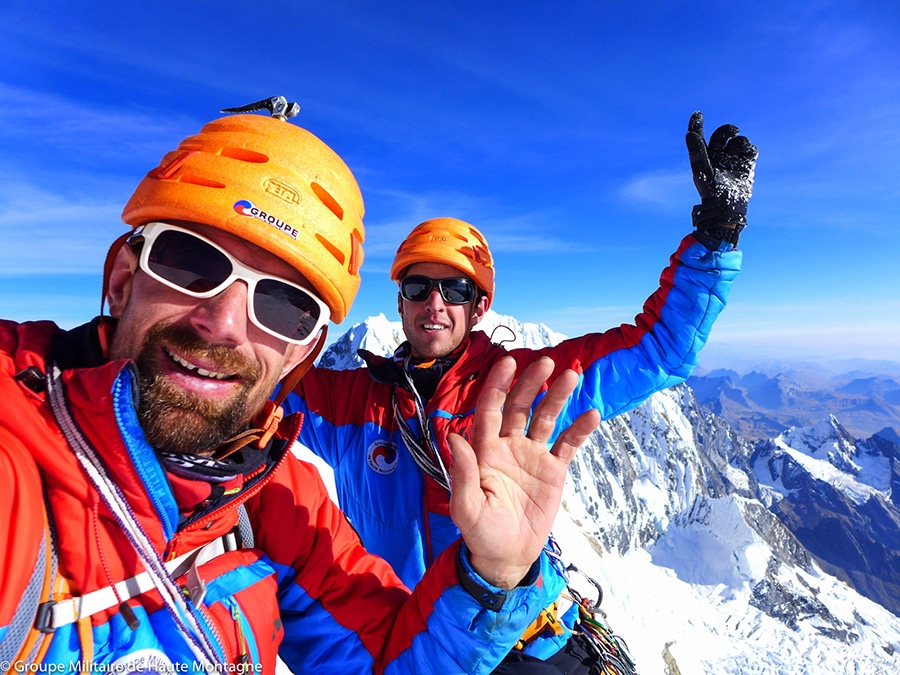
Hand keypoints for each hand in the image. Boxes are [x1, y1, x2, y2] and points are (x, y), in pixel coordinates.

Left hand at [448, 356, 600, 588]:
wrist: (507, 557)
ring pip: (546, 418)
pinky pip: (568, 445)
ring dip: (557, 396)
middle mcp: (508, 446)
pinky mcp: (553, 471)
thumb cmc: (481, 532)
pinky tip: (591, 414)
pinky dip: (579, 429)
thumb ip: (462, 473)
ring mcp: (532, 456)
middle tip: (547, 361)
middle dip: (532, 383)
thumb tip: (455, 438)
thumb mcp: (467, 507)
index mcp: (485, 450)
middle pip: (520, 406)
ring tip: (572, 375)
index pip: (491, 409)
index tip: (508, 362)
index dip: (498, 385)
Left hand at [685, 111, 757, 243]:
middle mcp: (718, 156)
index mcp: (704, 157)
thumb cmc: (710, 191)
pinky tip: (745, 154)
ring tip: (736, 151)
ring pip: (737, 140)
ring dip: (738, 141)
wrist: (727, 207)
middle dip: (727, 130)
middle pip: (722, 134)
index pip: (700, 137)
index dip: (698, 125)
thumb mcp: (702, 170)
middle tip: (732, 130)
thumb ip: (697, 151)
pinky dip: (748, 148)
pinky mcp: (746, 164)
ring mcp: (733, 160)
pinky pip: (749, 149)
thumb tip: (690, 133)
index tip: (697, 114)